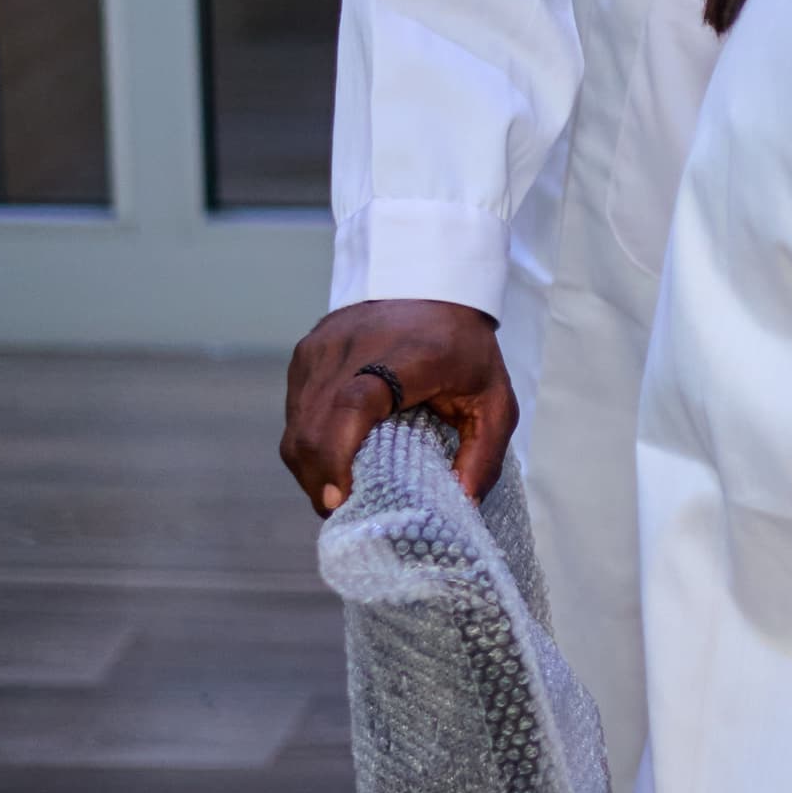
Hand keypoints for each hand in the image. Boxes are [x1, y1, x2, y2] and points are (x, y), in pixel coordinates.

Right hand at [280, 301, 516, 515]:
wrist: (432, 283)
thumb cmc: (465, 350)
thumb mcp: (495, 400)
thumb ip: (485, 453)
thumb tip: (461, 504)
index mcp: (407, 356)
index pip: (354, 403)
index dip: (338, 455)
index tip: (341, 497)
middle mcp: (353, 348)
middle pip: (315, 427)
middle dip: (324, 480)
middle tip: (348, 508)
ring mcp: (322, 350)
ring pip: (298, 427)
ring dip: (314, 467)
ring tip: (342, 488)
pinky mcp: (305, 354)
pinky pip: (297, 413)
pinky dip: (311, 444)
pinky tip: (336, 457)